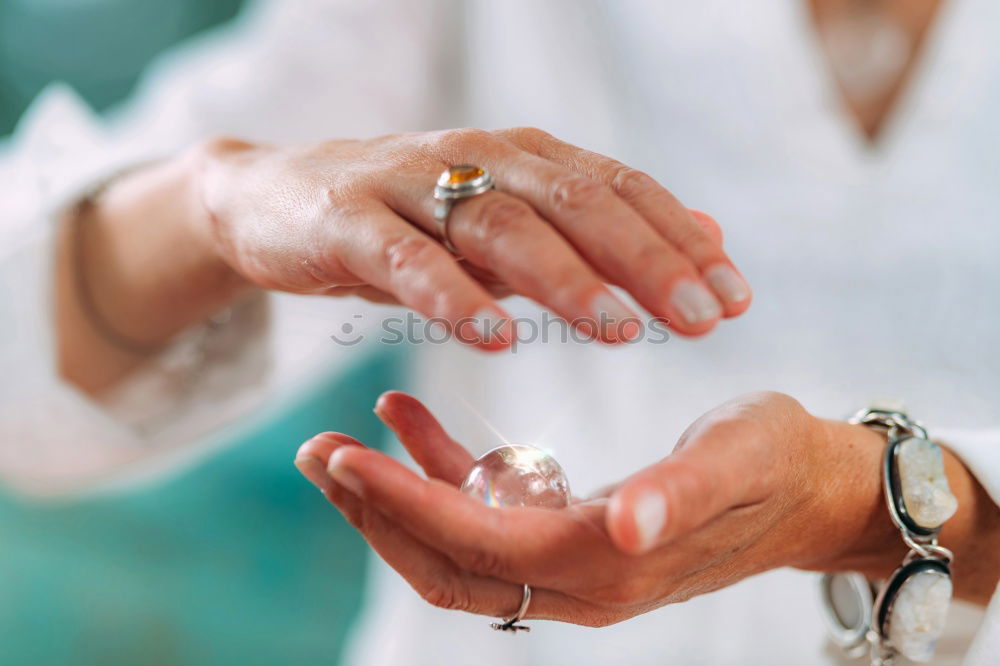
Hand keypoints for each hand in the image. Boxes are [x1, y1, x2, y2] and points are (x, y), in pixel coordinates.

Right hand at [195, 128, 751, 346]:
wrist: (279, 198)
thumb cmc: (407, 220)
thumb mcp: (510, 222)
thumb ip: (596, 233)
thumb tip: (703, 237)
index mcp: (524, 160)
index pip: (620, 192)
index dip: (680, 241)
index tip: (734, 298)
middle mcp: (479, 160)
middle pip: (577, 204)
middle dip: (646, 261)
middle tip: (702, 318)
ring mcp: (412, 186)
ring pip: (502, 227)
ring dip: (564, 280)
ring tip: (617, 331)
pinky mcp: (351, 220)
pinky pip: (408, 260)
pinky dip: (454, 296)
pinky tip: (495, 338)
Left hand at [296, 391, 996, 625]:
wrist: (809, 485)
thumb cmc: (777, 464)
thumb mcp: (737, 462)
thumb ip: (680, 497)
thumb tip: (624, 528)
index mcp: (605, 563)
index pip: (478, 545)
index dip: (406, 505)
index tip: (344, 456)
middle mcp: (577, 577)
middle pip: (448, 563)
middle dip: (376, 514)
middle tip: (314, 452)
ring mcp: (570, 559)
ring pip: (456, 544)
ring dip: (394, 496)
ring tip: (340, 441)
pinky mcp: (570, 528)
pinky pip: (488, 510)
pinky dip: (441, 469)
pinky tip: (411, 420)